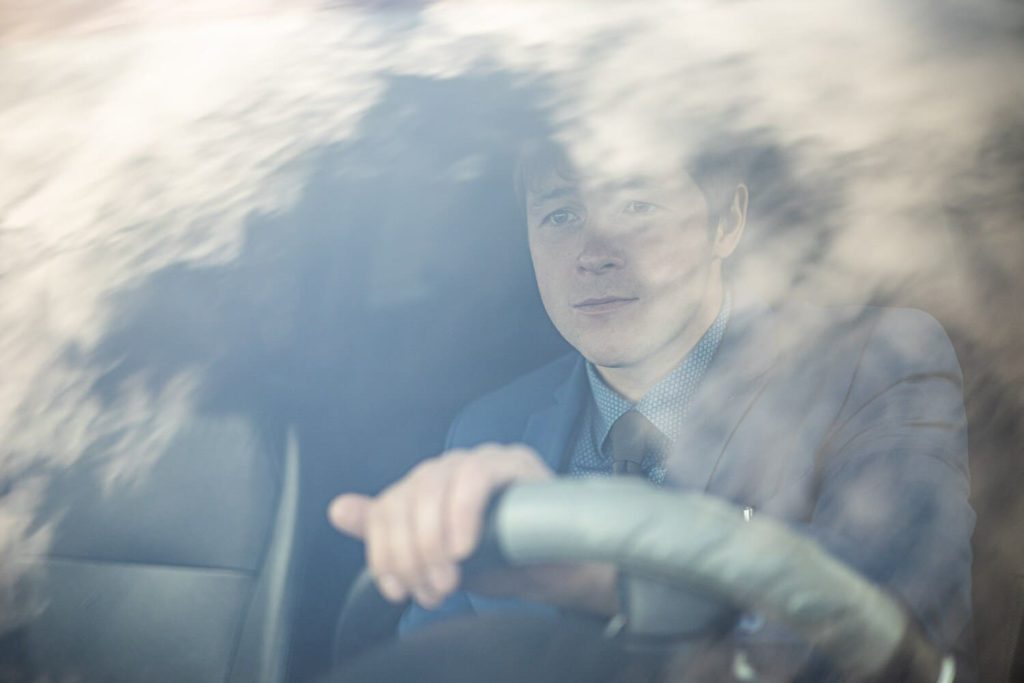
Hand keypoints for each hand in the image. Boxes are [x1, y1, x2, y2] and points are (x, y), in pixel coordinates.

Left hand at [328, 443, 617, 614]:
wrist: (559, 573)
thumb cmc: (499, 563)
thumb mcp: (435, 561)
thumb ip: (388, 535)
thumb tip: (338, 509)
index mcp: (425, 489)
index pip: (386, 505)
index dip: (383, 550)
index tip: (396, 590)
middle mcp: (448, 468)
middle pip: (406, 495)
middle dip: (410, 552)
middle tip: (431, 590)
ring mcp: (480, 459)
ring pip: (433, 483)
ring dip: (432, 538)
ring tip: (448, 577)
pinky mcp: (513, 461)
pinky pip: (475, 475)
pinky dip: (462, 512)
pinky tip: (464, 546)